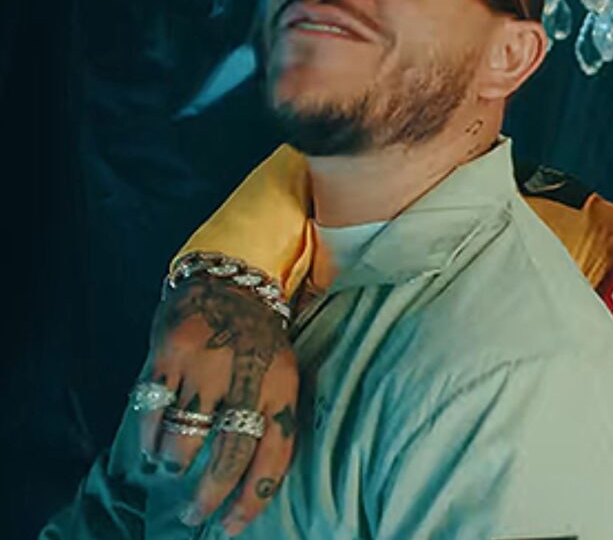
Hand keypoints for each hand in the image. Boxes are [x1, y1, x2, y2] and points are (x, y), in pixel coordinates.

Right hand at [140, 273, 299, 535]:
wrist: (231, 280)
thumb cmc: (258, 341)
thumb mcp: (281, 374)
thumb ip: (269, 420)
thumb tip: (249, 484)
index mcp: (281, 388)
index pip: (272, 458)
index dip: (249, 500)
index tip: (229, 528)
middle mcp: (247, 378)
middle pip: (227, 457)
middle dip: (207, 496)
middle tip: (195, 514)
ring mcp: (206, 365)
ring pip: (183, 439)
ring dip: (172, 463)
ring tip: (171, 465)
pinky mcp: (170, 353)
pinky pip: (151, 411)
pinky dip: (148, 436)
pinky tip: (152, 443)